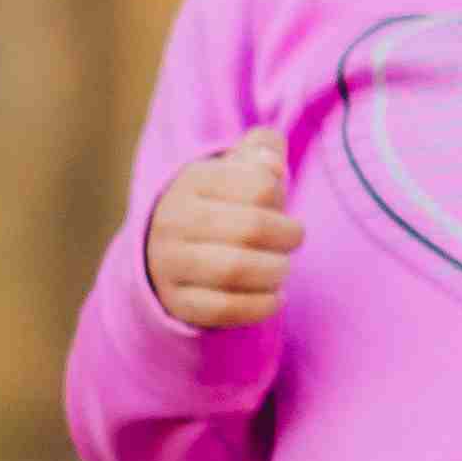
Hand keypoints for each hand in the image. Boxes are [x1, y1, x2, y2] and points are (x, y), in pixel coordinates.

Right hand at [147, 127, 299, 328]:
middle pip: (252, 228)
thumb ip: (262, 151)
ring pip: (236, 269)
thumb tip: (272, 163)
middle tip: (292, 240)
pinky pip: (224, 309)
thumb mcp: (237, 168)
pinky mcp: (177, 302)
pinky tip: (274, 297)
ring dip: (275, 271)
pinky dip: (261, 306)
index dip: (281, 197)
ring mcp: (170, 264)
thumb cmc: (222, 204)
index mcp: (193, 180)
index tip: (278, 205)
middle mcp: (174, 220)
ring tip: (281, 269)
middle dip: (287, 237)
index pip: (259, 186)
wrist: (169, 250)